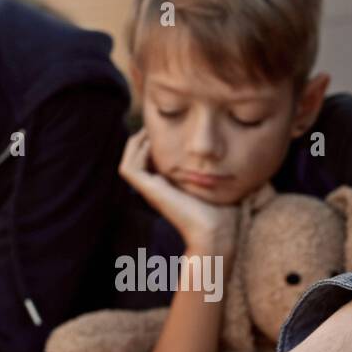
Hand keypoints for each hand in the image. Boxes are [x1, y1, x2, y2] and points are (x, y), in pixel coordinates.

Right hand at [119, 129, 238, 253]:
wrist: (216, 229)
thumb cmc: (223, 209)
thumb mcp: (215, 179)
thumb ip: (212, 166)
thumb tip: (223, 148)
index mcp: (168, 186)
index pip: (151, 159)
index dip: (154, 141)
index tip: (168, 125)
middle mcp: (156, 187)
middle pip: (136, 158)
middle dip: (143, 137)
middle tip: (156, 122)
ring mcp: (151, 190)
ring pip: (128, 162)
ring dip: (136, 142)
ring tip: (149, 129)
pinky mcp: (150, 191)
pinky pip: (129, 168)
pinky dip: (136, 152)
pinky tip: (152, 142)